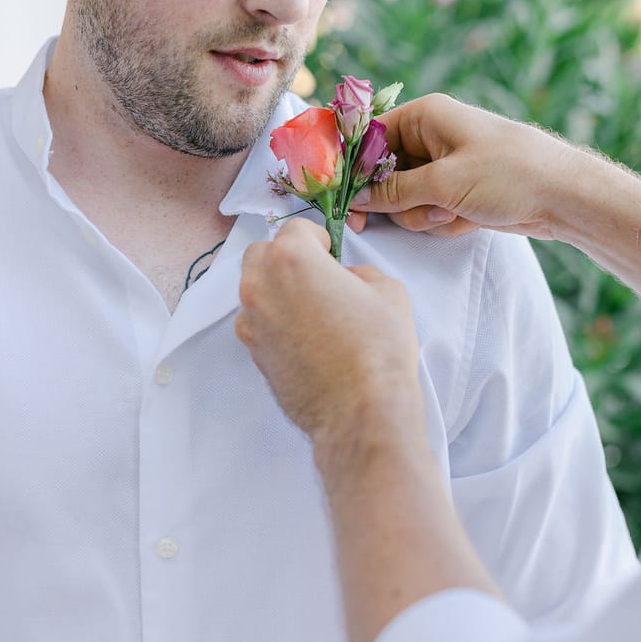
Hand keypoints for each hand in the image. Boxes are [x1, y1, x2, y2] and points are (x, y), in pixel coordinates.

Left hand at [236, 218, 423, 445]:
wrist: (359, 411)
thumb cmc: (377, 350)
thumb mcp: (388, 291)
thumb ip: (360, 274)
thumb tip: (346, 280)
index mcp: (291, 259)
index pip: (296, 230)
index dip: (318, 239)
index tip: (331, 254)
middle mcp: (261, 286)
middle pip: (262, 254)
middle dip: (286, 258)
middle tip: (317, 276)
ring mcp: (251, 322)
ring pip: (255, 290)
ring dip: (277, 289)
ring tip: (312, 311)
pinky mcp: (253, 353)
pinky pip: (257, 324)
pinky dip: (274, 322)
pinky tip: (305, 339)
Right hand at [347, 93, 577, 238]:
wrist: (562, 197)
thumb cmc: (508, 174)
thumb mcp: (443, 183)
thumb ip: (393, 191)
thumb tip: (355, 198)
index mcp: (425, 117)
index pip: (368, 137)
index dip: (354, 168)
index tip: (346, 199)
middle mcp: (430, 138)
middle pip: (382, 174)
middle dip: (397, 200)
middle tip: (415, 213)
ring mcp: (442, 167)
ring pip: (403, 199)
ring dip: (423, 215)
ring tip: (453, 214)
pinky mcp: (454, 192)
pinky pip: (426, 211)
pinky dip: (441, 222)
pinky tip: (465, 220)